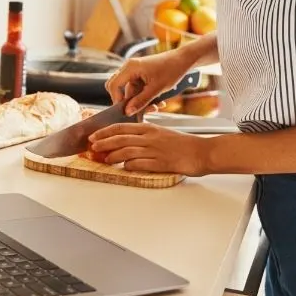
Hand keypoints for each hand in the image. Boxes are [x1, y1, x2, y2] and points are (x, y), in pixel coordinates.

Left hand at [88, 123, 206, 175]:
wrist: (202, 152)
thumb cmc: (182, 144)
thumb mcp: (162, 133)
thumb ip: (145, 135)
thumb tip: (127, 139)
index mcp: (149, 128)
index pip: (122, 127)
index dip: (105, 132)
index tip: (94, 136)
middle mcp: (150, 138)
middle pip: (121, 139)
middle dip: (104, 143)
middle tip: (93, 147)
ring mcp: (155, 150)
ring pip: (127, 152)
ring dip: (113, 156)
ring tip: (105, 160)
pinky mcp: (161, 163)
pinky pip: (140, 164)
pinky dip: (129, 166)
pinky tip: (124, 168)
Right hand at [104, 49, 194, 115]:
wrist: (183, 60)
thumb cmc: (171, 70)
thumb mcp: (156, 89)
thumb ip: (141, 101)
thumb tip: (128, 112)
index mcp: (130, 68)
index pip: (113, 85)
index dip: (117, 99)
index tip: (126, 111)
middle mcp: (129, 68)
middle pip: (118, 88)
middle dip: (128, 102)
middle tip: (138, 111)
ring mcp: (135, 72)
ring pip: (130, 91)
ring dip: (140, 101)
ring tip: (156, 107)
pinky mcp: (141, 75)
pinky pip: (137, 89)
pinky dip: (145, 97)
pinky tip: (157, 102)